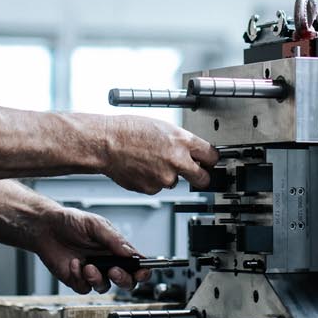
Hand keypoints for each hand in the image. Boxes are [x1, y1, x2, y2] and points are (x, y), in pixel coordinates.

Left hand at [31, 206, 149, 293]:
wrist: (46, 227)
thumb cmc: (71, 222)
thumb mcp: (96, 225)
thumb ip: (114, 240)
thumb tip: (132, 253)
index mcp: (116, 248)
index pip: (137, 264)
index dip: (143, 272)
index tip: (141, 272)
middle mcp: (107, 262)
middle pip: (126, 282)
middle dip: (123, 280)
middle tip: (114, 271)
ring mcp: (92, 273)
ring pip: (105, 287)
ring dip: (97, 279)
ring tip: (88, 266)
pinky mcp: (77, 280)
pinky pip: (84, 288)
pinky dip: (79, 278)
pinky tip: (74, 264)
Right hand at [99, 115, 217, 193]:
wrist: (106, 143)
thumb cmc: (129, 130)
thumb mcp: (163, 127)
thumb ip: (181, 141)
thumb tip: (192, 151)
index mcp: (183, 141)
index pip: (212, 156)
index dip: (210, 160)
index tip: (208, 162)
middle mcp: (178, 160)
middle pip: (203, 178)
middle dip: (200, 177)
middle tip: (195, 173)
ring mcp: (165, 177)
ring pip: (175, 182)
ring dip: (168, 175)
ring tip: (150, 161)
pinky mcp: (152, 189)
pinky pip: (157, 187)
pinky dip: (151, 180)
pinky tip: (141, 167)